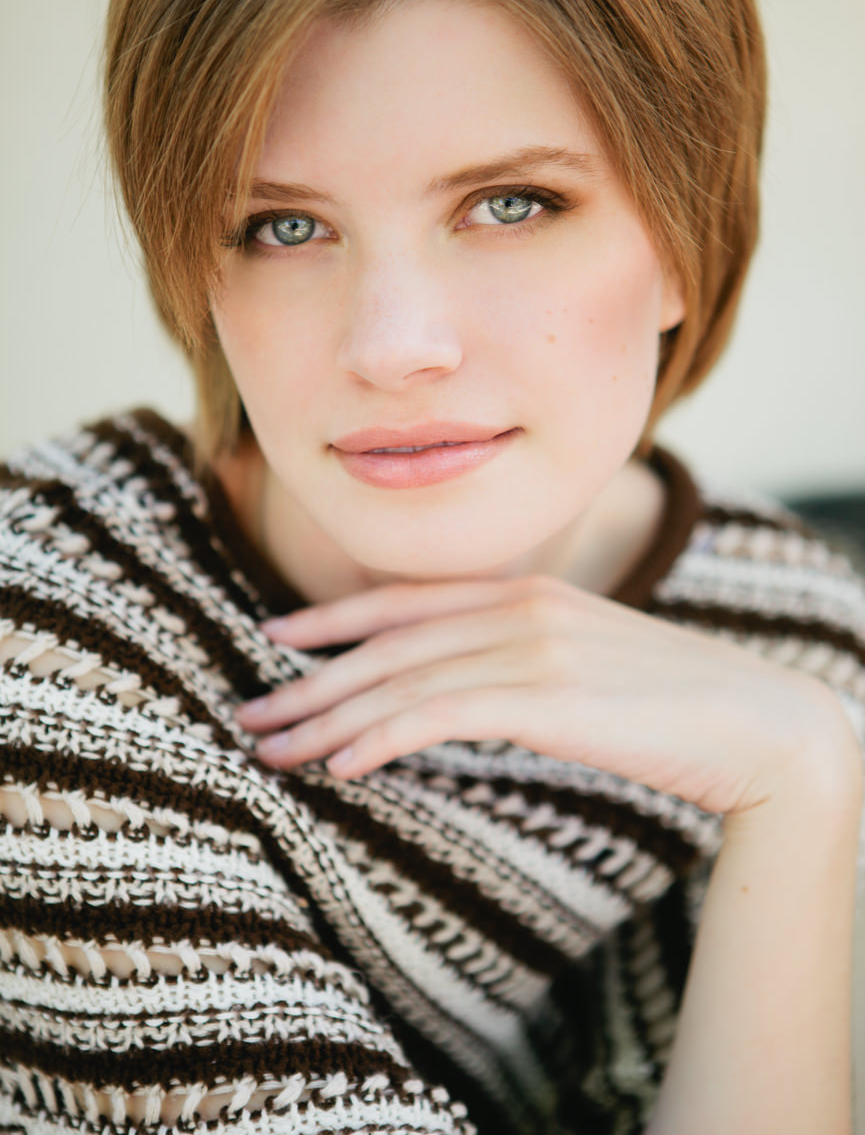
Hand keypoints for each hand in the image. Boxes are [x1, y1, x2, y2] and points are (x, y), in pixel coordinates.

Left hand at [236, 574, 854, 816]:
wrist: (752, 721)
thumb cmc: (668, 701)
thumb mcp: (583, 659)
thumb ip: (518, 655)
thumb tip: (457, 688)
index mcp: (524, 590)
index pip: (404, 600)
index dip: (332, 619)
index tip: (275, 638)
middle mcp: (518, 606)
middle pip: (386, 644)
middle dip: (308, 681)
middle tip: (247, 713)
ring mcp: (531, 647)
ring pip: (400, 679)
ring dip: (325, 717)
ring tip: (270, 750)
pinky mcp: (545, 696)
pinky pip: (439, 714)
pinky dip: (381, 738)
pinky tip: (340, 766)